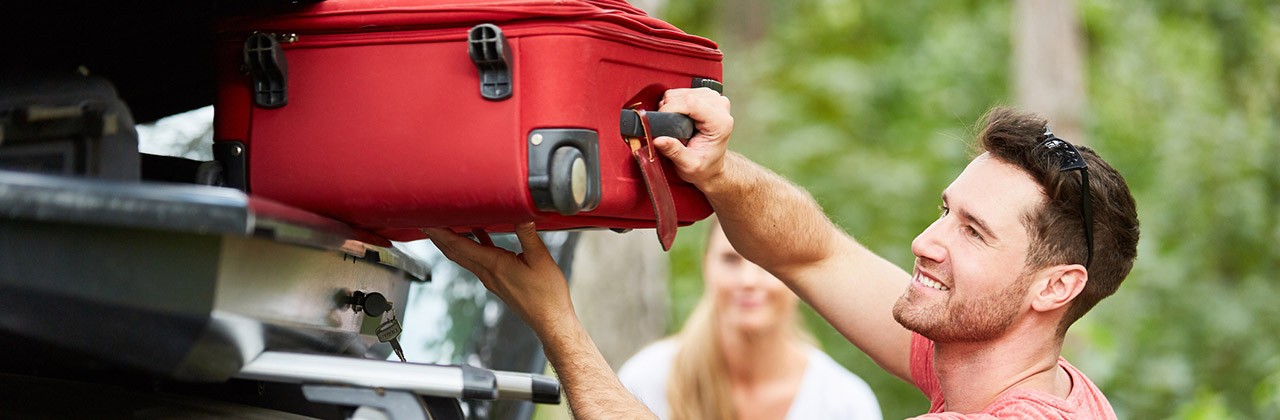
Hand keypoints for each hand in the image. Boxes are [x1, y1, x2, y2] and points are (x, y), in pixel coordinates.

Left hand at [423, 223, 572, 330]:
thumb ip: (528, 234)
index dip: (441, 232)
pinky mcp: (498, 281)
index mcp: (494, 265)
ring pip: (464, 257)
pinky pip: (478, 260)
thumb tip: (522, 214)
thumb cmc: (547, 295)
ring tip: (443, 225)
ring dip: (451, 241)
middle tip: (425, 219)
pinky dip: (472, 246)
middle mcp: (487, 273)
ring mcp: (491, 278)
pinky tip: (477, 234)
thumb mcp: (540, 259)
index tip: (427, 221)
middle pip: (454, 252)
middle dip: (438, 235)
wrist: (550, 321)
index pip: (459, 246)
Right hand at [653, 87, 732, 187]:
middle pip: (685, 95)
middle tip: (669, 129)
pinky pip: (685, 91)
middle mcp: (721, 107)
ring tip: (676, 125)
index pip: (691, 102)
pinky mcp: (709, 97)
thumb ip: (674, 152)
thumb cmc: (703, 167)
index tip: (659, 120)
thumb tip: (658, 139)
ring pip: (683, 91)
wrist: (713, 166)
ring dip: (673, 105)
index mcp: (720, 123)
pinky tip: (680, 117)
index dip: (670, 108)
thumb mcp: (688, 165)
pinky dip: (677, 102)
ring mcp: (716, 100)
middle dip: (670, 108)